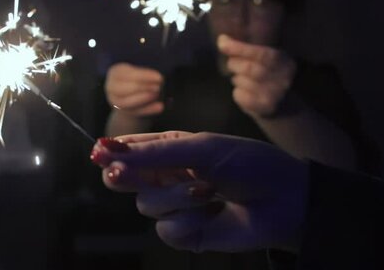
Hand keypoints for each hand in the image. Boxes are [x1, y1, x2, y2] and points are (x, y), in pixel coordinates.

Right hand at [91, 131, 307, 252]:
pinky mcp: (188, 234)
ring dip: (175, 198)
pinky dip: (188, 223)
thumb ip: (154, 154)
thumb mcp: (200, 149)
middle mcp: (167, 177)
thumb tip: (106, 151)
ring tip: (206, 192)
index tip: (99, 155)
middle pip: (126, 181)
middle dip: (125, 178)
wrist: (284, 199)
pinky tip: (210, 214)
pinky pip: (168, 231)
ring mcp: (176, 206)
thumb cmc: (247, 162)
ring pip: (147, 206)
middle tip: (119, 176)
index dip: (112, 153)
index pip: (130, 151)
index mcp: (169, 150)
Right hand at [105, 63, 163, 116]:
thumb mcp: (139, 73)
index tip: (159, 78)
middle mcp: (111, 86)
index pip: (128, 74)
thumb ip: (146, 76)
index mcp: (115, 72)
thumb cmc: (137, 80)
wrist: (131, 95)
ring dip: (143, 99)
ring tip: (156, 95)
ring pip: (126, 102)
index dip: (144, 76)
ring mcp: (114, 100)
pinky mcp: (121, 111)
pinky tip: (160, 107)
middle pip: (125, 88)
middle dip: (143, 88)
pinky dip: (148, 110)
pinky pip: (134, 112)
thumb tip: (158, 80)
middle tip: (158, 87)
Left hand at [218, 34, 295, 117]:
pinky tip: (243, 92)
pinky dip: (237, 93)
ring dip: (236, 79)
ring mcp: (275, 95)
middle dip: (234, 64)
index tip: (222, 43)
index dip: (240, 48)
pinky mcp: (265, 108)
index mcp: (284, 61)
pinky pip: (240, 96)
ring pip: (243, 82)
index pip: (262, 54)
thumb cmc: (267, 75)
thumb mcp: (263, 58)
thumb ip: (246, 48)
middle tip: (232, 64)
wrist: (282, 104)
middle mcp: (284, 78)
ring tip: (241, 79)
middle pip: (249, 68)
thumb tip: (222, 40)